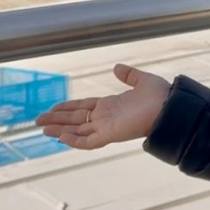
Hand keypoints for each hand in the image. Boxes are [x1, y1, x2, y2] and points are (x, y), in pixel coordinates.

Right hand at [36, 63, 170, 149]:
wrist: (171, 106)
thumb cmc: (160, 95)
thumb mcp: (142, 80)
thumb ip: (128, 75)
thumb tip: (117, 67)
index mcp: (111, 105)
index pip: (84, 107)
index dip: (68, 107)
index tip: (53, 108)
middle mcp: (106, 117)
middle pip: (76, 119)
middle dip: (57, 119)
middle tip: (37, 120)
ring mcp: (107, 127)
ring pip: (77, 131)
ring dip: (60, 130)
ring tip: (42, 128)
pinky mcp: (110, 135)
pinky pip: (88, 141)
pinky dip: (74, 140)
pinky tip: (61, 137)